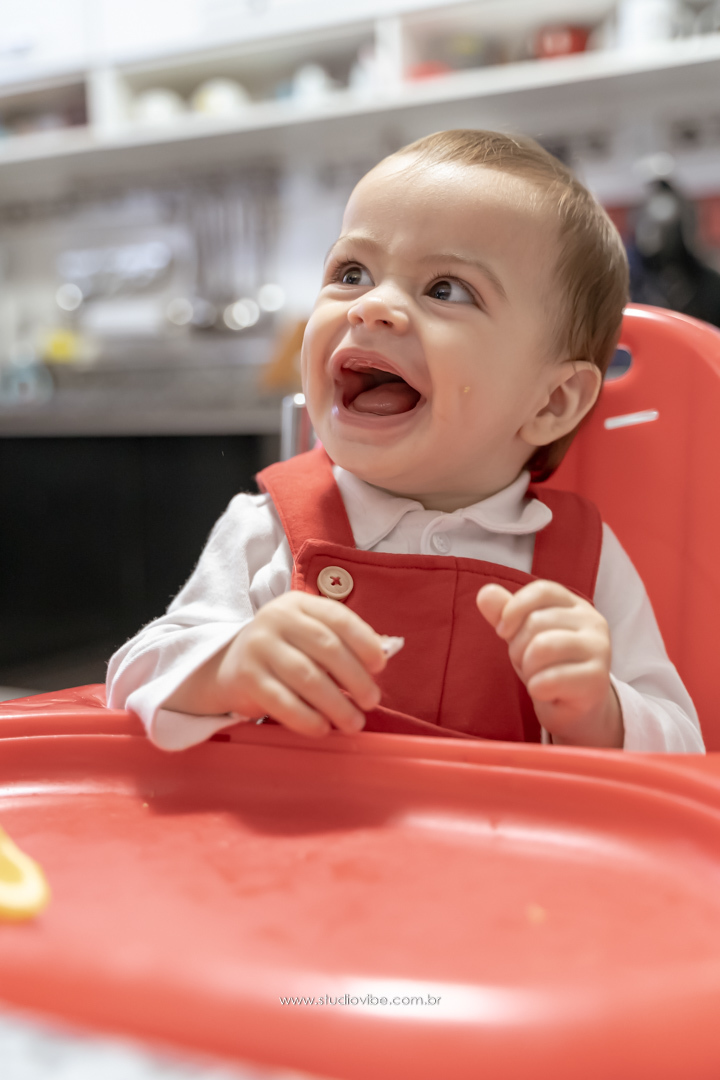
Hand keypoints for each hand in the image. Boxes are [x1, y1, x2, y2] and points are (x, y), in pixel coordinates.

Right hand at [214, 592, 385, 736]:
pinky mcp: (246, 678)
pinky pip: (282, 701)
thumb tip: (386, 653)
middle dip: (356, 678)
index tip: (381, 666)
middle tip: (372, 701)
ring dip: (336, 704)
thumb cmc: (284, 652)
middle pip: (327, 647)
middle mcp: (276, 619)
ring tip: (354, 722)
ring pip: (307, 677)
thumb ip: (344, 642)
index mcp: (298, 604)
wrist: (229, 666)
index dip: (364, 641)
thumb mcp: (309, 636)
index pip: (338, 617)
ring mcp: (259, 647)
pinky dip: (307, 718)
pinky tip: (323, 728)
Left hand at [476, 580, 622, 747]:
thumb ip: (505, 613)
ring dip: (527, 667)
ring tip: (536, 676)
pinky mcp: (597, 679)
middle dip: (517, 647)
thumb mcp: (522, 636)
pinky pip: (550, 678)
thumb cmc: (548, 667)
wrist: (574, 710)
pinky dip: (537, 688)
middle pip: (537, 621)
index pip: (542, 590)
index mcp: (575, 606)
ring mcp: (599, 650)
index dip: (514, 608)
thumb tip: (485, 592)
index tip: (502, 631)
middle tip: (526, 664)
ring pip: (542, 647)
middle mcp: (593, 622)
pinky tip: (545, 692)